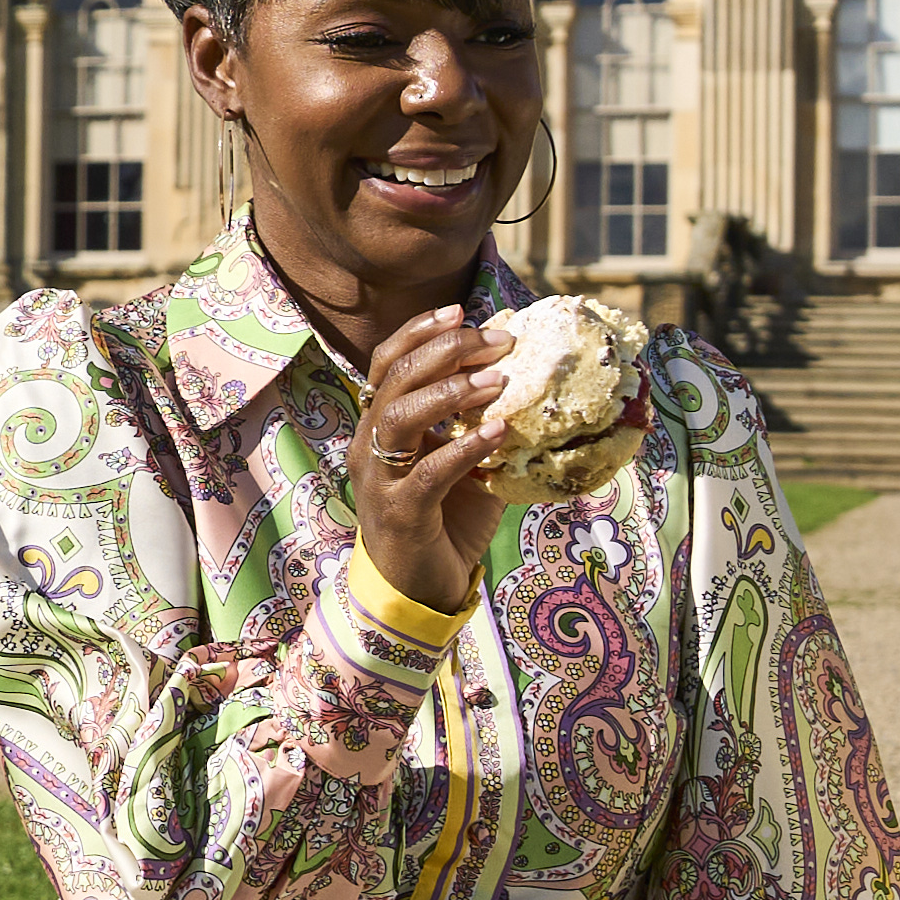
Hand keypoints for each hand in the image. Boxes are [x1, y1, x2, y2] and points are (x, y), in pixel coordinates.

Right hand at [348, 302, 514, 616]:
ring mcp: (379, 479)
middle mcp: (371, 445)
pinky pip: (429, 472)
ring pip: (400, 417)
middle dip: (447, 350)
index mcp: (381, 426)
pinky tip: (500, 432)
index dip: (420, 332)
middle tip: (497, 342)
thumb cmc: (444, 521)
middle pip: (396, 378)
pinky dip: (466, 447)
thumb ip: (480, 424)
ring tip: (497, 380)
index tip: (462, 311)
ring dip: (450, 391)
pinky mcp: (399, 513)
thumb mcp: (464, 462)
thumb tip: (528, 380)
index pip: (388, 362)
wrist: (419, 589)